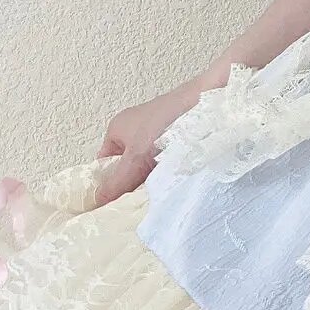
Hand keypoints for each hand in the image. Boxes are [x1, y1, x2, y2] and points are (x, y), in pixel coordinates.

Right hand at [94, 66, 226, 206]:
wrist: (211, 103)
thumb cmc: (166, 122)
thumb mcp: (135, 157)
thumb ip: (117, 181)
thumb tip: (98, 203)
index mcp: (119, 129)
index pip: (104, 162)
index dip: (107, 183)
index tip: (112, 206)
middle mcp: (139, 130)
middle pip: (130, 166)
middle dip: (134, 185)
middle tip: (137, 207)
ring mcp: (163, 134)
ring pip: (153, 166)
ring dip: (157, 180)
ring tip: (159, 200)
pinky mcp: (185, 138)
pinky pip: (173, 162)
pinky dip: (174, 173)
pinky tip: (178, 187)